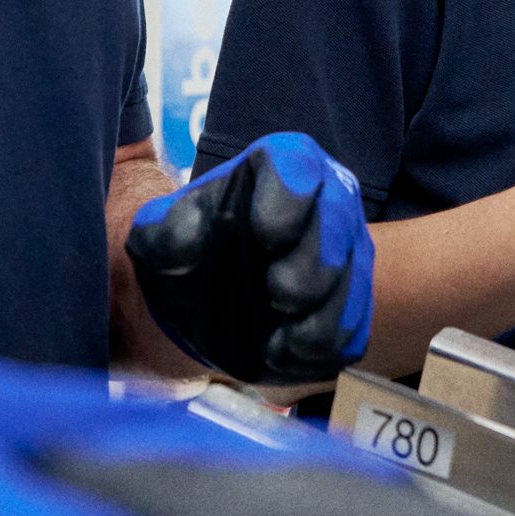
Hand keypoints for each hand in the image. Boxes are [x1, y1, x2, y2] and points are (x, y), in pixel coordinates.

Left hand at [127, 133, 374, 385]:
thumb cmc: (189, 252)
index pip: (296, 164)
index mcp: (277, 168)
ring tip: (277, 339)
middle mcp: (325, 198)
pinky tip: (287, 351)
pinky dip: (324, 345)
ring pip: (355, 277)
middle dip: (313, 262)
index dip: (289, 196)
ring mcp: (348, 250)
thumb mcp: (158, 237)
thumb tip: (186, 237)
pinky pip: (356, 325)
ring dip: (321, 314)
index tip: (266, 235)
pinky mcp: (354, 302)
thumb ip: (166, 232)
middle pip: (338, 217)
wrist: (206, 299)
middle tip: (277, 295)